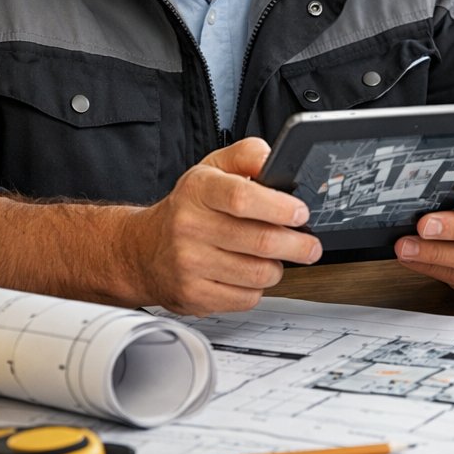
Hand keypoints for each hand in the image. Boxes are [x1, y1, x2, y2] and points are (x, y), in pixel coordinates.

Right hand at [125, 137, 321, 314]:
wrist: (143, 250)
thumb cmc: (188, 208)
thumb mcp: (213, 168)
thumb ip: (247, 155)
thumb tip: (274, 159)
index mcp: (198, 190)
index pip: (242, 198)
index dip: (279, 208)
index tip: (300, 213)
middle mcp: (189, 226)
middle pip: (259, 241)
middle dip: (297, 245)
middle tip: (310, 245)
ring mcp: (188, 264)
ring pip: (257, 274)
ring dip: (276, 268)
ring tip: (274, 258)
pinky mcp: (193, 295)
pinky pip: (245, 298)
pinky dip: (257, 288)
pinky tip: (249, 274)